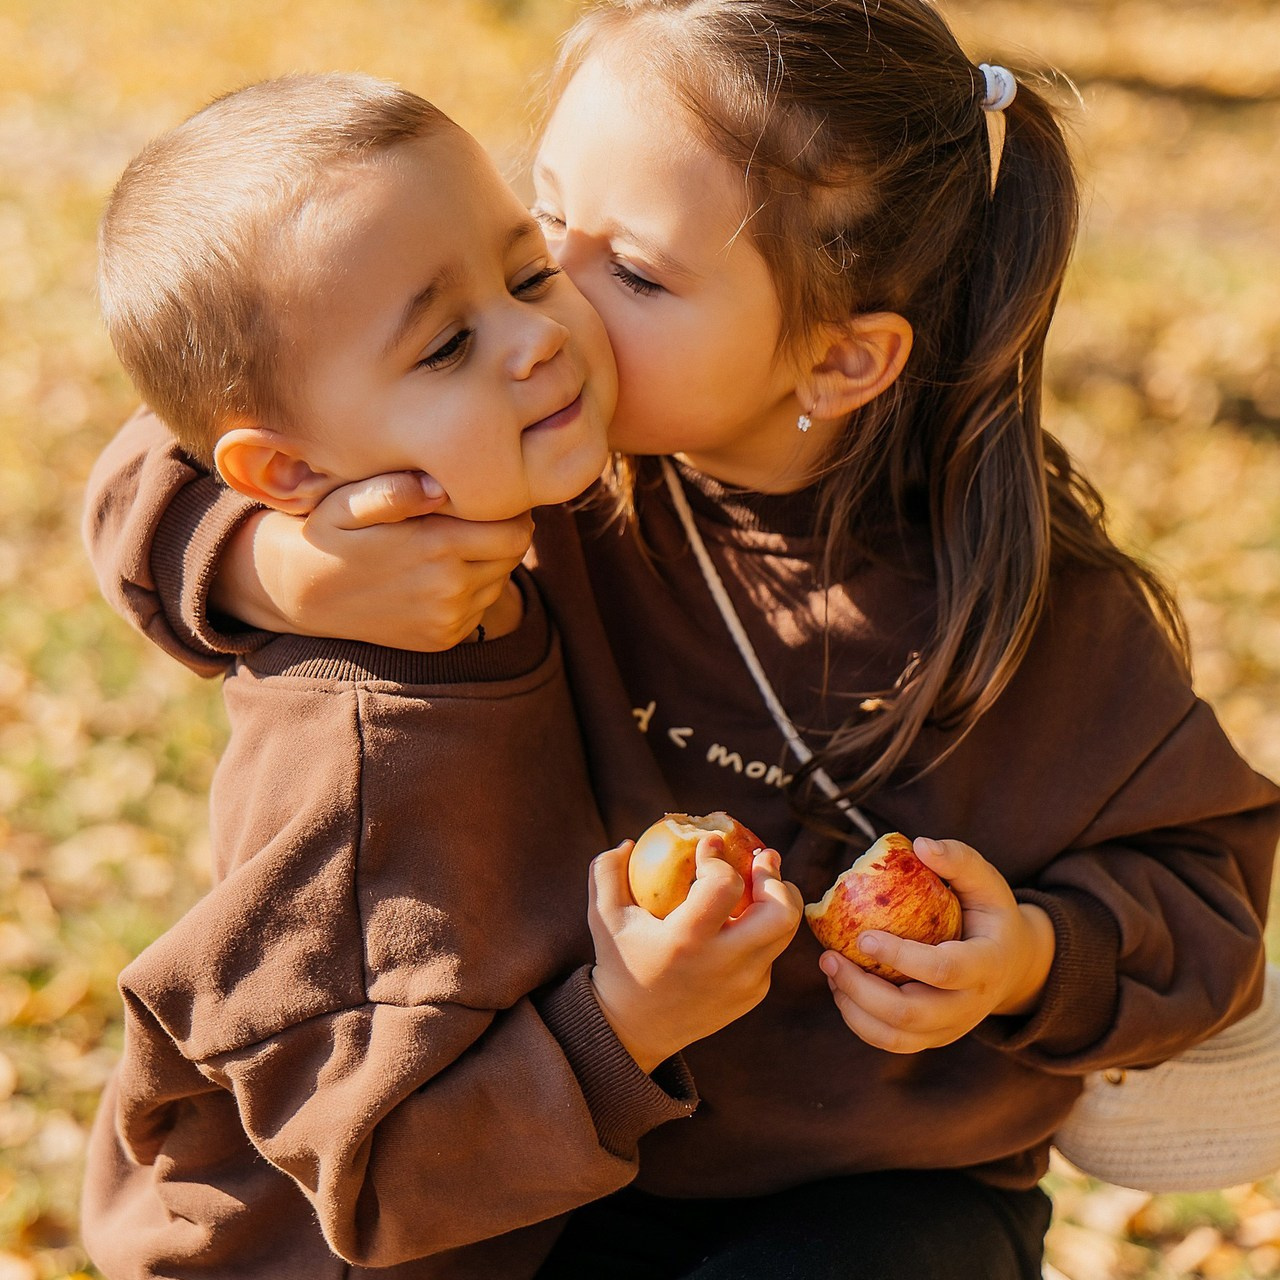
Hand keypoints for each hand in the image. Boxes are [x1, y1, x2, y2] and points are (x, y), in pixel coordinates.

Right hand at [211, 471, 533, 648]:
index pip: (516, 529)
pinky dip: (472, 589)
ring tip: (452, 542)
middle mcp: (449, 588)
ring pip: (500, 580)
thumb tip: (438, 486)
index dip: (512, 509)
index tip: (492, 496)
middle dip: (504, 531)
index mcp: (436, 546)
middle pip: (513, 554)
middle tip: (476, 515)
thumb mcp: (347, 502)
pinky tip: (439, 572)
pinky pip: (481, 608)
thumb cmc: (328, 534)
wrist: (300, 595)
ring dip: (488, 561)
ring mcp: (448, 619)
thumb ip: (392, 490)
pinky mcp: (443, 639)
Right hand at [589, 837, 802, 1072]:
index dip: (719, 856)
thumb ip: (607, 871)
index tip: (710, 842)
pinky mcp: (753, 995)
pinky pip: (770, 951)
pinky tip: (741, 916)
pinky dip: (761, 927)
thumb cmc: (619, 963)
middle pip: (781, 912)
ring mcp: (744, 983)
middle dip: (774, 877)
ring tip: (760, 878)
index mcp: (687, 942)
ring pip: (786, 930)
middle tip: (760, 858)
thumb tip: (630, 842)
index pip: (724, 886)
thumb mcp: (603, 916)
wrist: (635, 1029)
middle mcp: (724, 965)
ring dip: (777, 898)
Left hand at [817, 837, 1055, 1053]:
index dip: (901, 957)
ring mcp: (951, 1027)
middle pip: (911, 1014)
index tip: (863, 936)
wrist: (1014, 966)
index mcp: (987, 965)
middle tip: (828, 957)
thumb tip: (920, 845)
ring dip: (854, 1008)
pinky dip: (859, 1020)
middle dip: (862, 990)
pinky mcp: (933, 1037)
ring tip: (830, 970)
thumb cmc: (991, 914)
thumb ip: (959, 860)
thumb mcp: (988, 882)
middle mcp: (970, 1005)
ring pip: (896, 1037)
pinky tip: (841, 987)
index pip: (943, 970)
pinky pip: (891, 1041)